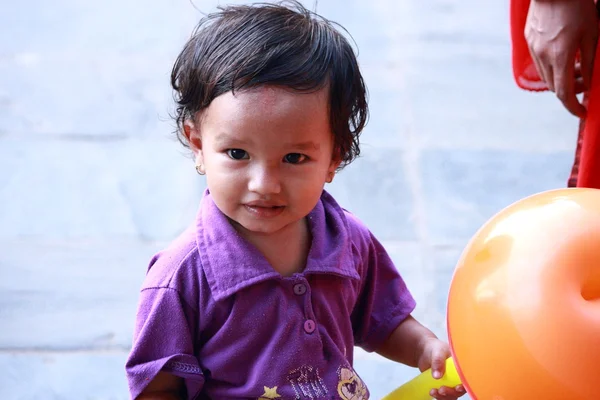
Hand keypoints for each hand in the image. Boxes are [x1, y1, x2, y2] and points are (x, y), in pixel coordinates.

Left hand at [416, 338, 464, 399]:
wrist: (424, 351)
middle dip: (452, 392)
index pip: (467, 378)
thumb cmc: (434, 348)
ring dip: (444, 396)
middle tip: (441, 390)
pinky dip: (439, 397)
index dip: (464, 385)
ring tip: (434, 392)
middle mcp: (458, 376)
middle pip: (460, 390)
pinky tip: (432, 392)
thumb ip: (438, 361)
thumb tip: (437, 376)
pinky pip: (444, 395)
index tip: (457, 388)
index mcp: (461, 367)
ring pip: (452, 394)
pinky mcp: (443, 386)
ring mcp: (450, 382)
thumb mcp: (437, 351)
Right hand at [525, 0, 597, 116]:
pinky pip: (540, 62)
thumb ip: (589, 62)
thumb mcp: (591, 34)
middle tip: (587, 84)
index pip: (565, 93)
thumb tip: (589, 83)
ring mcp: (534, 49)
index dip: (573, 107)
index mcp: (561, 56)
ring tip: (578, 67)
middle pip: (555, 86)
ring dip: (562, 78)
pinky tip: (565, 55)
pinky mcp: (529, 41)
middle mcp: (543, 57)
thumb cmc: (577, 6)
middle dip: (572, 90)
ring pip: (547, 75)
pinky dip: (553, 66)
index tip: (582, 112)